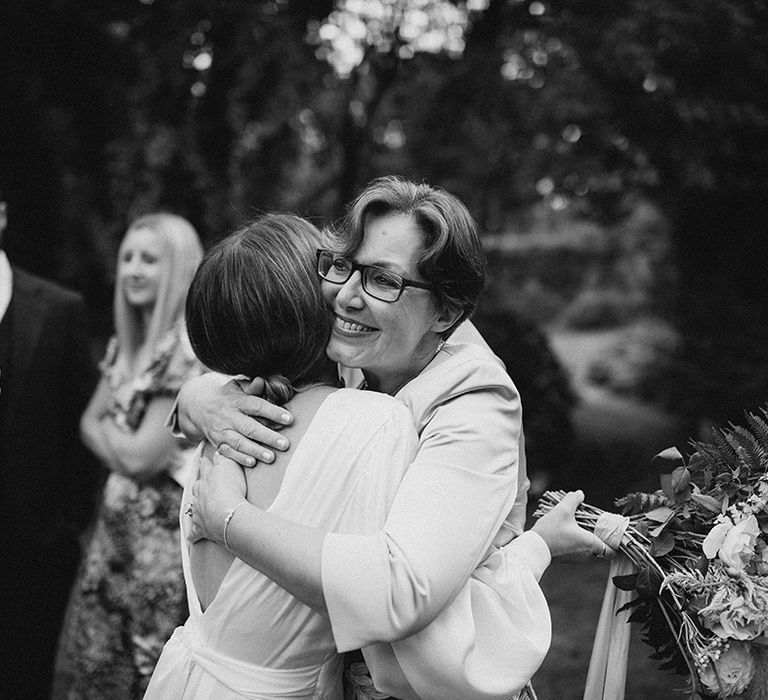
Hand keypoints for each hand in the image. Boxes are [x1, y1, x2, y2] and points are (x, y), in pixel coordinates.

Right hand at [178, 374, 292, 465]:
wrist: (199, 406)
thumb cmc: (228, 395)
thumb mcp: (237, 386)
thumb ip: (251, 386)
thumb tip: (262, 382)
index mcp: (237, 401)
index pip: (257, 406)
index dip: (273, 412)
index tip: (289, 419)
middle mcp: (229, 416)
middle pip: (250, 428)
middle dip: (268, 437)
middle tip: (285, 444)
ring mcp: (222, 431)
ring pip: (239, 442)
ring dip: (256, 451)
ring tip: (272, 457)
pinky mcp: (217, 442)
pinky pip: (228, 452)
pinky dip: (239, 458)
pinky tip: (252, 463)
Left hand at [188, 451, 246, 543]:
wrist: (227, 514)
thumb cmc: (231, 489)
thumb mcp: (230, 467)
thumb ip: (223, 458)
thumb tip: (217, 453)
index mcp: (206, 479)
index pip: (205, 467)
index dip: (205, 463)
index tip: (204, 459)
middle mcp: (199, 494)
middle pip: (197, 486)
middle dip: (199, 484)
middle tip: (201, 483)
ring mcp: (198, 511)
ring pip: (194, 507)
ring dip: (196, 506)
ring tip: (197, 506)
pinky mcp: (200, 528)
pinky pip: (194, 532)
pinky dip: (193, 534)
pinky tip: (192, 537)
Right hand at [532, 490, 616, 560]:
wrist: (534, 549)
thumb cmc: (551, 531)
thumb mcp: (562, 510)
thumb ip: (573, 500)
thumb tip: (580, 494)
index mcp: (591, 544)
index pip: (612, 551)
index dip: (614, 543)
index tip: (609, 532)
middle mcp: (587, 555)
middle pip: (601, 548)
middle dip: (597, 536)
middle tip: (591, 523)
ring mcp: (577, 559)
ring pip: (589, 549)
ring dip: (586, 539)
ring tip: (576, 525)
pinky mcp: (568, 559)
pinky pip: (579, 551)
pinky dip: (577, 543)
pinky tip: (567, 532)